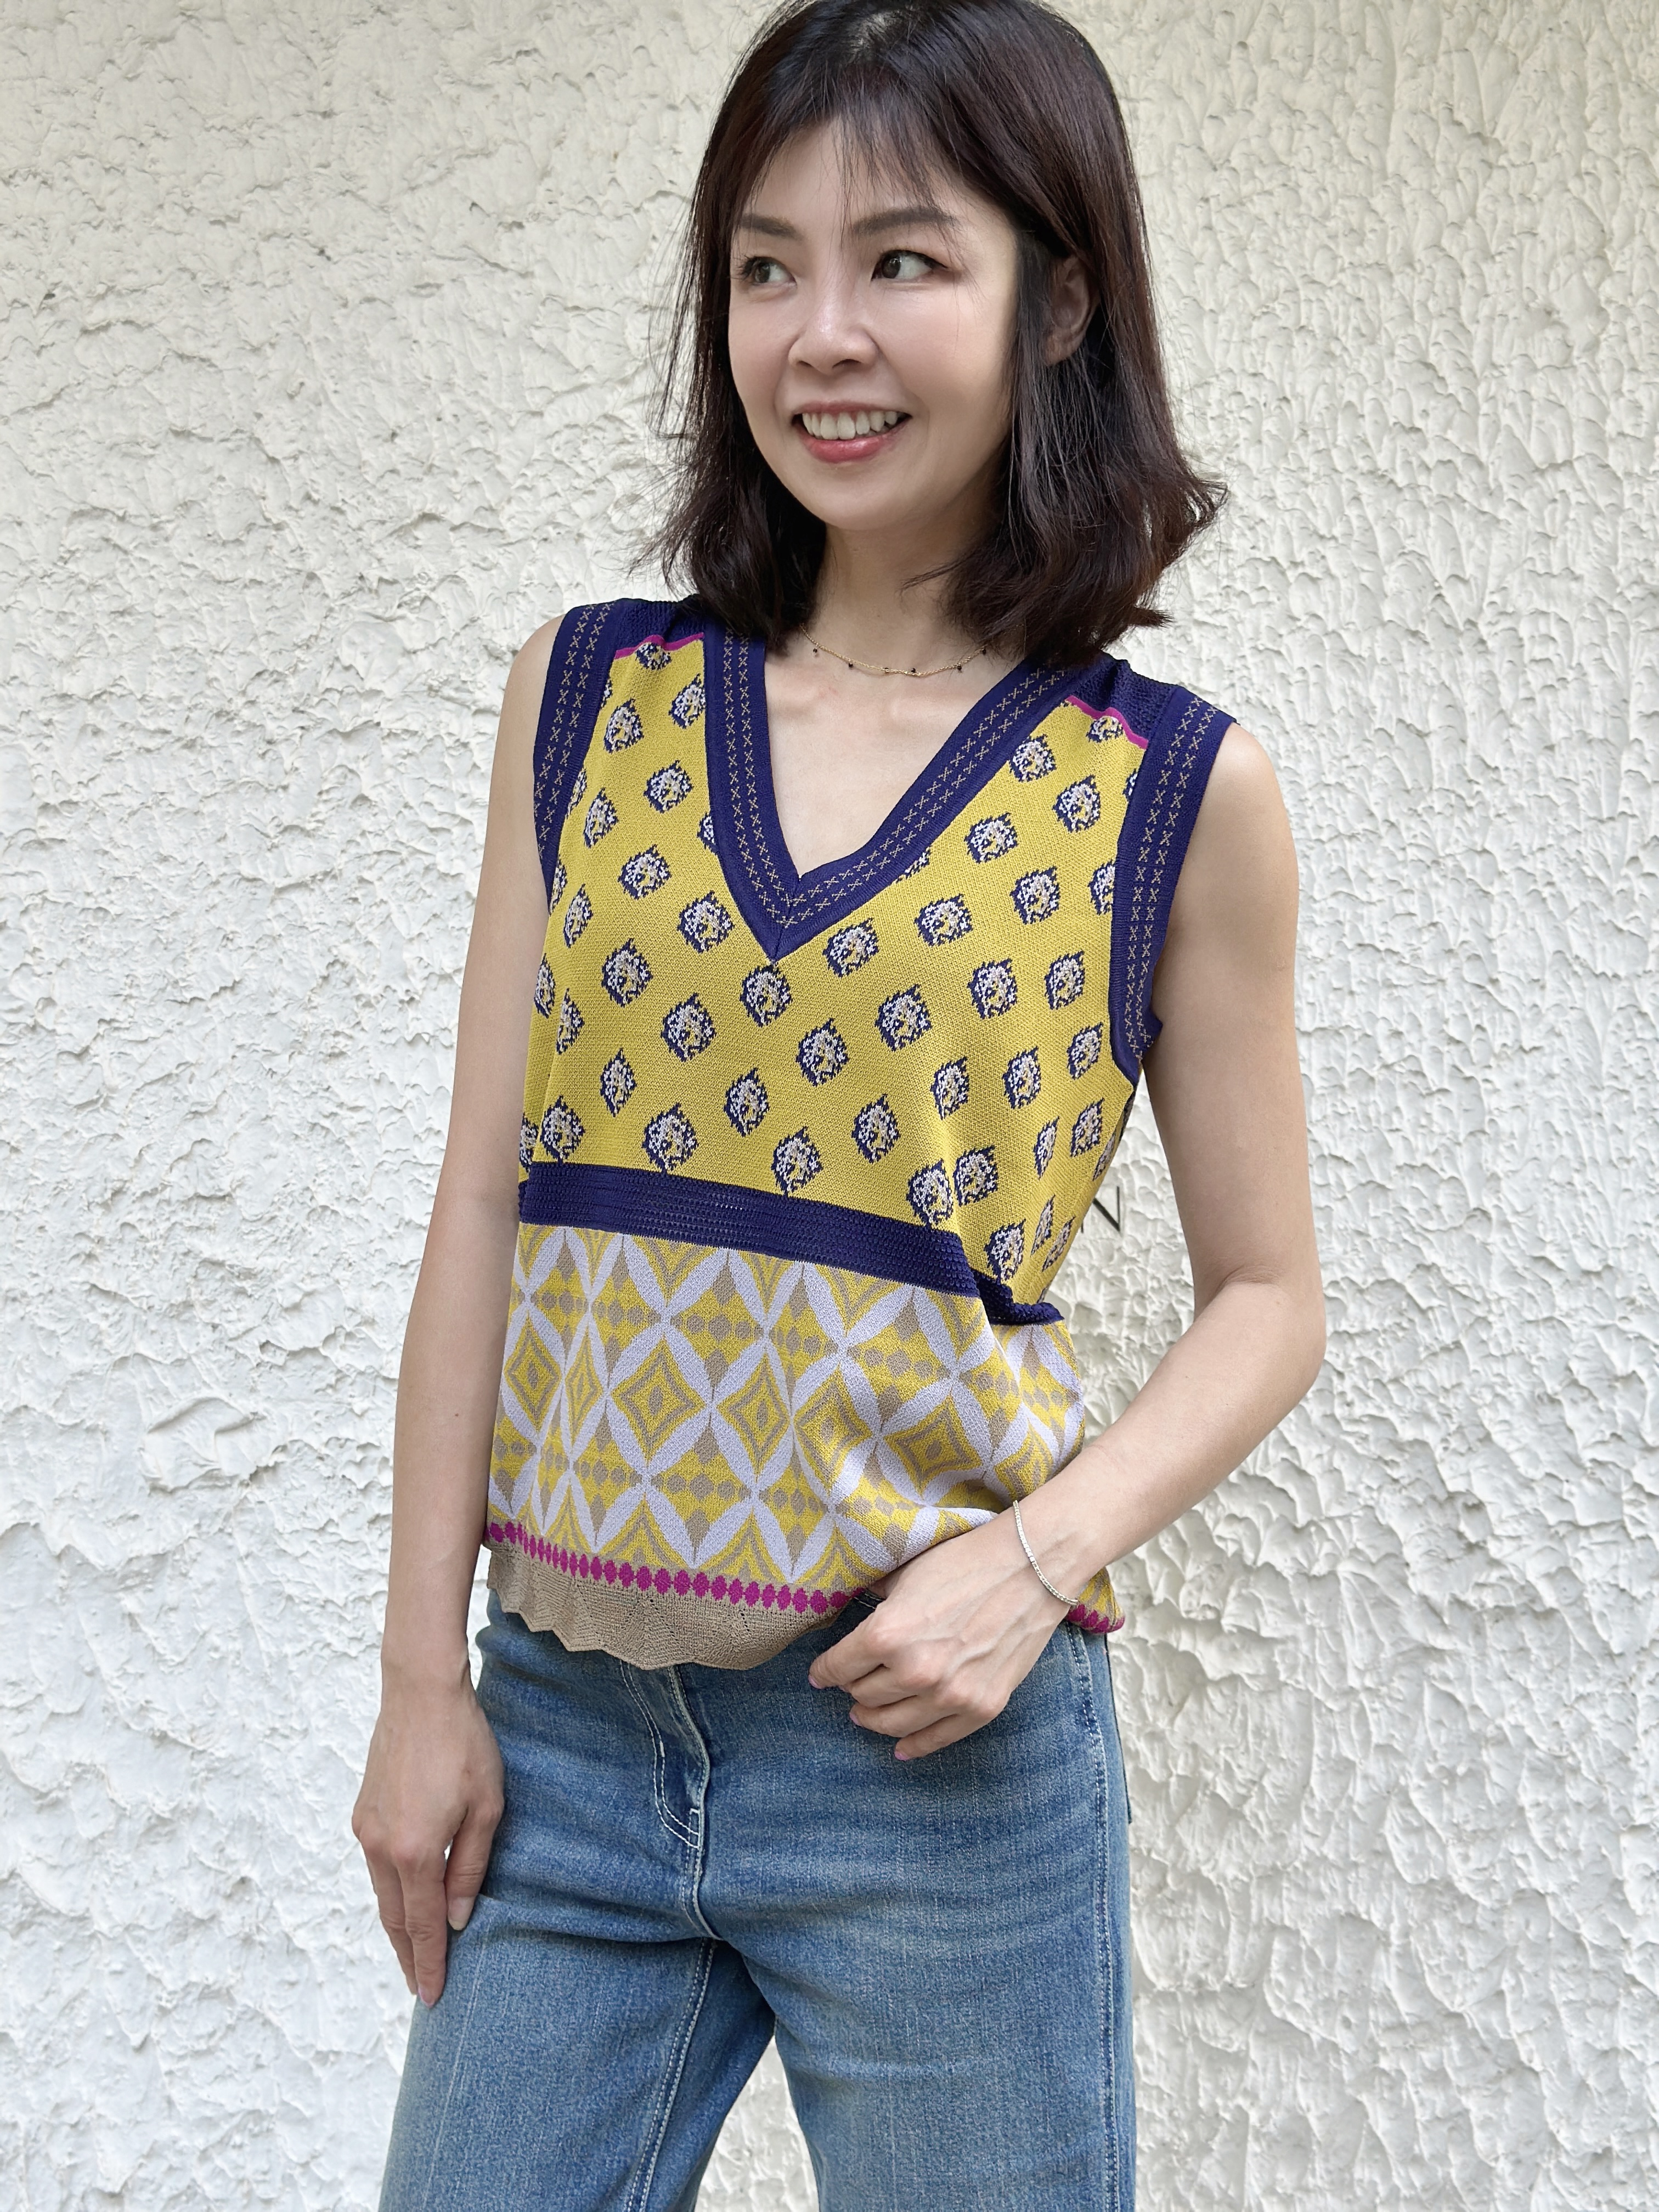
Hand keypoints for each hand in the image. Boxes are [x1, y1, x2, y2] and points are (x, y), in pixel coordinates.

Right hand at [351, 1662, 504, 2005]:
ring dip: (397, 1926)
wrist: (420, 1692)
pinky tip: (404, 1899)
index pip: (421, 1926)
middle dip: (409, 1956)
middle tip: (422, 1987)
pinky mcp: (362, 1812)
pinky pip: (376, 1867)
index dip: (429, 1964)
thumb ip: (470, 1868)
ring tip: (415, 1952)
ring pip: (381, 1894)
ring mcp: (366, 1829)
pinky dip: (390, 1892)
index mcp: (415, 1851)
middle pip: (394, 1918)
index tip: (432, 1998)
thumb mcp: (486, 1808)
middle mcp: (381, 1847)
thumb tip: (456, 1919)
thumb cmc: (464, 1745)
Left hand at [806, 1508, 1071, 1759]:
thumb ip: (877, 1602)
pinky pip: (938, 1739)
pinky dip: (914, 1746)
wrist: (1031, 1567)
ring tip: (864, 1714)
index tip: (819, 1676)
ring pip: (893, 1724)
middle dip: (852, 1689)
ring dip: (873, 1720)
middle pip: (864, 1695)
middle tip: (850, 1685)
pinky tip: (901, 1748)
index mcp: (887, 1634)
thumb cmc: (965, 1562)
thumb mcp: (906, 1575)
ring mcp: (950, 1695)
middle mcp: (914, 1672)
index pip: (839, 1666)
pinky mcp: (982, 1707)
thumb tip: (856, 1610)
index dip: (824, 1671)